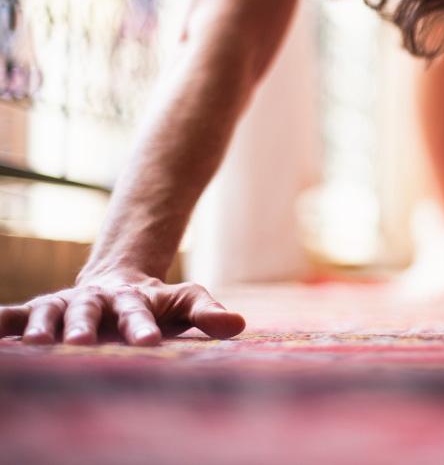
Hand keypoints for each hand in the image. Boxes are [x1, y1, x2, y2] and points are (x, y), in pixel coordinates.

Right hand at [0, 272, 245, 345]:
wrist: (121, 281)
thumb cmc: (158, 302)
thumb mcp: (186, 301)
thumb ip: (208, 312)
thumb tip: (238, 324)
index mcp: (134, 299)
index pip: (140, 312)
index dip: (143, 326)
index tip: (148, 341)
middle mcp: (96, 300)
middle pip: (91, 311)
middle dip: (86, 326)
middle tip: (83, 342)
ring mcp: (66, 304)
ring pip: (51, 312)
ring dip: (42, 326)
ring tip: (37, 344)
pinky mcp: (40, 312)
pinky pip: (13, 316)